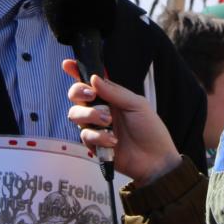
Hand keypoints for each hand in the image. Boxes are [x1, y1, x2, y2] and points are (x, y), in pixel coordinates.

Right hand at [62, 60, 181, 185]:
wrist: (155, 159)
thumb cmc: (150, 129)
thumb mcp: (136, 104)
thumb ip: (114, 92)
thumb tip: (93, 78)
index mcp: (111, 96)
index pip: (91, 81)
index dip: (76, 71)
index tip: (68, 64)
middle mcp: (100, 109)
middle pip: (76, 95)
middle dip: (78, 92)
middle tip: (91, 95)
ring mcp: (96, 126)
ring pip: (75, 114)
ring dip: (90, 115)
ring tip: (108, 121)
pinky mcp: (94, 144)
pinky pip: (85, 135)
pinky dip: (99, 137)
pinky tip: (113, 140)